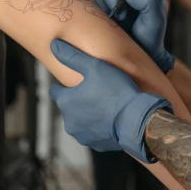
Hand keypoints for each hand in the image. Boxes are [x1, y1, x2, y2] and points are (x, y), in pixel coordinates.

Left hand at [49, 40, 171, 162]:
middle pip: (69, 107)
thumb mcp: (94, 66)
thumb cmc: (116, 91)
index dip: (67, 85)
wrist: (137, 119)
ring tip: (106, 105)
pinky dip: (100, 126)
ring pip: (81, 120)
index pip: (56, 91)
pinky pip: (95, 133)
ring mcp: (83, 135)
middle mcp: (69, 121)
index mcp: (65, 102)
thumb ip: (72, 56)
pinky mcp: (96, 144)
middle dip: (80, 99)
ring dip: (89, 114)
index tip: (81, 81)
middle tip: (98, 91)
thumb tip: (54, 45)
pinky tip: (113, 118)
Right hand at [95, 0, 174, 73]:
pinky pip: (97, 5)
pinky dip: (101, 13)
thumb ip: (149, 2)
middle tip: (119, 13)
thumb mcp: (156, 21)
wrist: (137, 57)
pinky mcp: (106, 12)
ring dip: (110, 7)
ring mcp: (119, 3)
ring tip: (119, 22)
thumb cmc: (150, 40)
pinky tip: (110, 24)